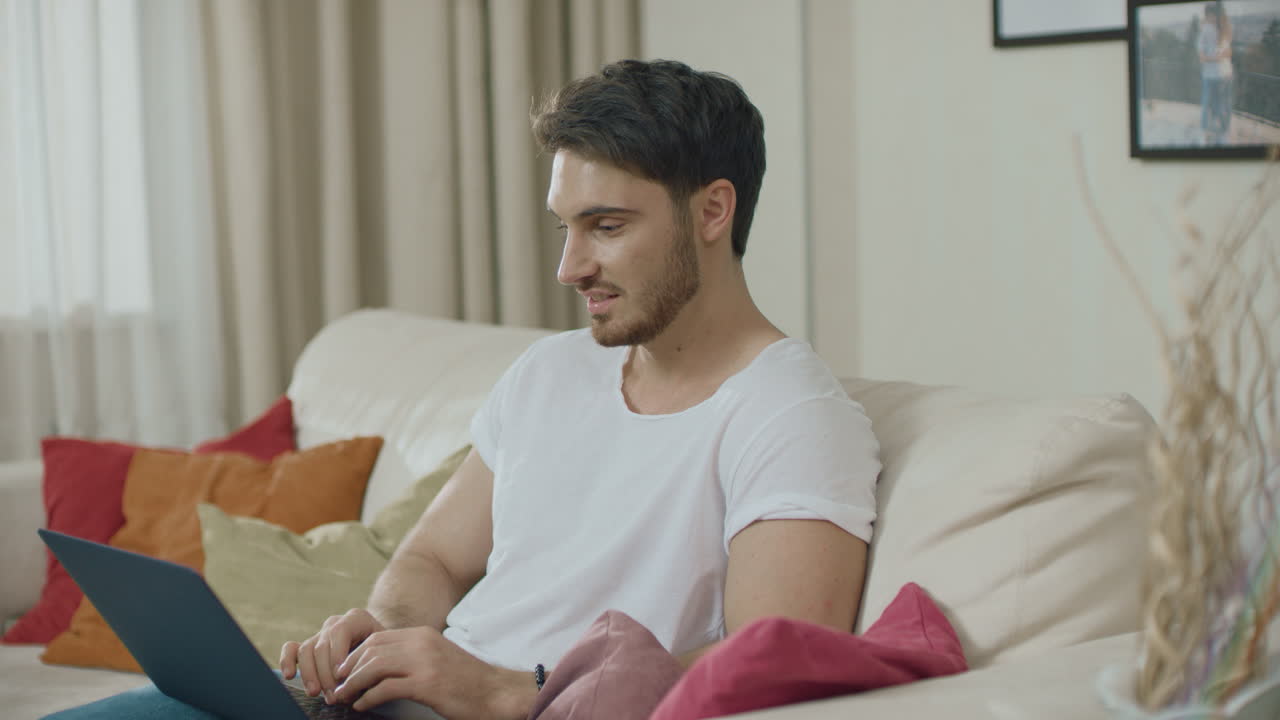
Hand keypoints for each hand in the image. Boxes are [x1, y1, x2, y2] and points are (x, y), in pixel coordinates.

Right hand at [280, 608, 385, 702]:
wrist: (381, 651)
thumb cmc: (385, 654)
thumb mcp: (384, 654)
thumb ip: (371, 664)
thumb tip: (353, 686)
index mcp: (357, 619)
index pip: (341, 631)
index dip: (338, 654)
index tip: (342, 676)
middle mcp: (336, 623)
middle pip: (323, 645)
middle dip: (326, 674)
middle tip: (334, 696)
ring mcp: (320, 634)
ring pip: (307, 650)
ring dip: (309, 674)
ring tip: (316, 693)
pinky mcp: (308, 646)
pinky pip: (292, 649)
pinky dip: (287, 661)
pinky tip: (290, 676)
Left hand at [330, 626, 534, 719]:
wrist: (496, 692)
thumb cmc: (466, 681)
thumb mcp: (437, 658)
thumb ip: (413, 656)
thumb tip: (382, 667)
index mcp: (422, 635)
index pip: (377, 638)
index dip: (355, 655)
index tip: (344, 671)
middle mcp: (421, 643)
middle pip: (371, 650)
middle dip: (349, 669)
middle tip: (338, 685)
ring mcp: (424, 663)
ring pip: (374, 667)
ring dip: (354, 683)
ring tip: (345, 696)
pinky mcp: (426, 684)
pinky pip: (385, 688)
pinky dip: (368, 697)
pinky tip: (362, 705)